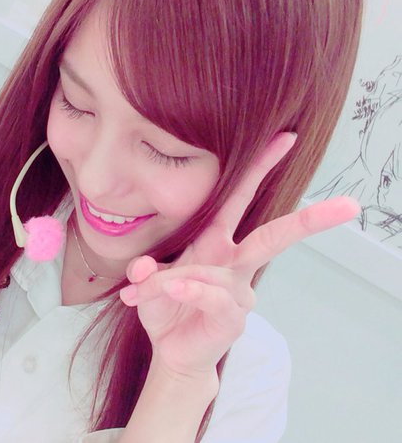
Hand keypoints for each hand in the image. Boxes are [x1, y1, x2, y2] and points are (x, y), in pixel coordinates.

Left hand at [118, 132, 359, 377]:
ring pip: (208, 271)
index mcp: (217, 243)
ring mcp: (239, 292)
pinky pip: (211, 294)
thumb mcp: (147, 281)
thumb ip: (145, 269)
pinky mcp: (233, 318)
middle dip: (309, 220)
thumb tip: (145, 266)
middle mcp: (235, 264)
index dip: (260, 168)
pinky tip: (172, 291)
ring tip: (141, 291)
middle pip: (274, 236)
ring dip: (170, 280)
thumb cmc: (166, 307)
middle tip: (346, 206)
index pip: (241, 198)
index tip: (285, 137)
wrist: (171, 350)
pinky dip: (187, 290)